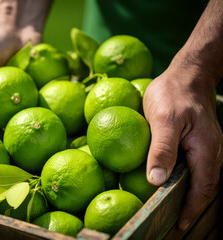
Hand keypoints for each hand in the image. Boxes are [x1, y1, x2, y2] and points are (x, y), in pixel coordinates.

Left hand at [143, 63, 222, 230]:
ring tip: (170, 206)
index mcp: (206, 151)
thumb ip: (162, 149)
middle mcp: (210, 152)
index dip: (190, 209)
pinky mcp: (196, 141)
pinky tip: (170, 180)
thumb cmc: (173, 94)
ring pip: (199, 178)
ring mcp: (205, 147)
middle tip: (171, 220)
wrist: (185, 75)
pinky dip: (185, 178)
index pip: (202, 189)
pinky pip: (194, 166)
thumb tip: (156, 181)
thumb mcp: (163, 120)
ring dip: (187, 194)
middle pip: (203, 187)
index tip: (179, 225)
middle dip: (189, 206)